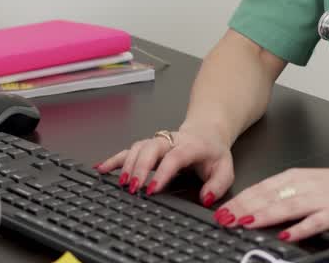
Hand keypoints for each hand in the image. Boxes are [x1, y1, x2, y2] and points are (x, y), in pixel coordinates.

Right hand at [94, 124, 233, 206]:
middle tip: (133, 187)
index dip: (162, 172)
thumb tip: (205, 197)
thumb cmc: (213, 153)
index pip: (175, 156)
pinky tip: (102, 168)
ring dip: (127, 164)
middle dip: (140, 167)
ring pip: (138, 147)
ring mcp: (158, 141)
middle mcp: (172, 140)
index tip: (152, 189)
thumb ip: (217, 185)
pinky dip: (115, 158)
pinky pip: (129, 149)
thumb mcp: (225, 169)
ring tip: (121, 183)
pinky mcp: (148, 145)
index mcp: (191, 145)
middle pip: (151, 148)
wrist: (207, 131)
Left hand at [212, 164, 328, 242]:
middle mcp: (305, 185)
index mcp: (295, 177)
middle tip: (225, 219)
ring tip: (246, 223)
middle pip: (269, 197)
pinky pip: (315, 221)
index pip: (261, 188)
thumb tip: (256, 207)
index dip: (240, 199)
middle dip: (244, 208)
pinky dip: (300, 228)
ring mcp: (320, 198)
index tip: (221, 210)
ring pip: (287, 206)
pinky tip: (286, 235)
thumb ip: (285, 194)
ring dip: (265, 215)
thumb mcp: (309, 184)